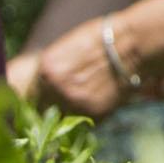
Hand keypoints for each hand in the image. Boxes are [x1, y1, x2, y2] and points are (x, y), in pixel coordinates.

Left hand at [4, 17, 149, 119]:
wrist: (132, 45)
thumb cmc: (102, 40)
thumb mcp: (67, 49)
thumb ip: (53, 70)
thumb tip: (43, 86)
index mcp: (46, 69)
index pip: (31, 94)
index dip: (38, 98)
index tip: (43, 101)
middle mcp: (55, 88)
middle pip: (43, 109)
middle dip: (51, 108)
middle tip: (66, 101)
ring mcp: (74, 102)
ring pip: (62, 119)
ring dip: (69, 114)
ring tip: (84, 100)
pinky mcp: (93, 113)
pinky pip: (82, 122)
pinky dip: (87, 116)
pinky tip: (97, 100)